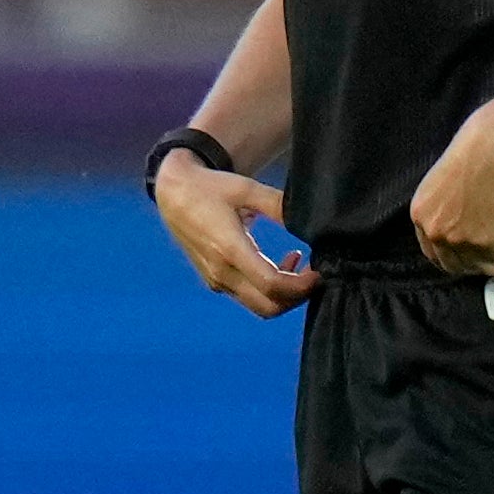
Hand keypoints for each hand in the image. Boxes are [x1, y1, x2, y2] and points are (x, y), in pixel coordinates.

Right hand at [155, 157, 313, 317]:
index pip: (272, 284)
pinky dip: (271, 291)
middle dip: (298, 296)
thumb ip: (278, 205)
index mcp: (230, 248)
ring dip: (286, 294)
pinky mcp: (215, 281)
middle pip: (269, 306)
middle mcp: (221, 271)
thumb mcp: (246, 189)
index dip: (301, 285)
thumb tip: (308, 221)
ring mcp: (216, 280)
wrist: (173, 194)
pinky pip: (249, 298)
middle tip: (316, 273)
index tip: (319, 271)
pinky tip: (282, 264)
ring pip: (260, 306)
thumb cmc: (210, 188)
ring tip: (302, 266)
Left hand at [409, 96, 493, 277]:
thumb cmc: (473, 153)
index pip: (431, 249)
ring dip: (491, 267)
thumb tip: (458, 224)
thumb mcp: (441, 181)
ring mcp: (458, 239)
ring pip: (475, 264)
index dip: (449, 257)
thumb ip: (443, 207)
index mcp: (420, 214)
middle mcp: (435, 231)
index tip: (462, 260)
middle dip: (471, 267)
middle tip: (485, 267)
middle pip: (451, 263)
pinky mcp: (484, 242)